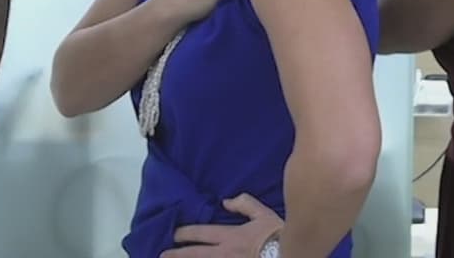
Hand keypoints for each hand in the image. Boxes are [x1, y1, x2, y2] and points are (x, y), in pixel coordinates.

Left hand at [162, 194, 283, 257]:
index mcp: (230, 237)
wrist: (291, 253)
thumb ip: (244, 204)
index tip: (174, 234)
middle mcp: (225, 254)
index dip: (184, 234)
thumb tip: (226, 201)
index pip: (201, 234)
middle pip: (195, 255)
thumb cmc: (277, 236)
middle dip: (176, 255)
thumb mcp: (263, 214)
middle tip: (162, 255)